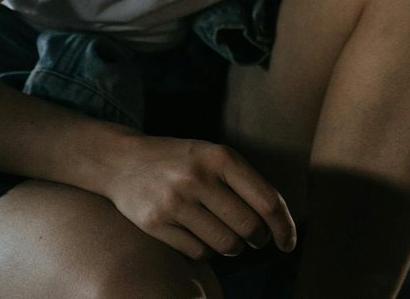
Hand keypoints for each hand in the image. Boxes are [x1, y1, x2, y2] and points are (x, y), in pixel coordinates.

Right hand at [101, 133, 296, 260]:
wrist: (121, 160)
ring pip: (225, 245)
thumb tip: (279, 222)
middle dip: (258, 239)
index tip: (288, 243)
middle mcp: (198, 178)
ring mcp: (175, 202)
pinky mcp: (155, 223)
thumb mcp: (214, 156)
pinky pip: (198, 253)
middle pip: (248, 227)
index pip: (267, 201)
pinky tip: (199, 236)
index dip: (284, 227)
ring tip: (227, 237)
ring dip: (233, 248)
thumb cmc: (181, 161)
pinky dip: (206, 251)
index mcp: (221, 157)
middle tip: (255, 239)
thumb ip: (245, 182)